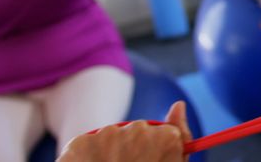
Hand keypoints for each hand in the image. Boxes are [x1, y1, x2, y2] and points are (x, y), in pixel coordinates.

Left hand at [57, 101, 191, 161]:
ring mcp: (107, 135)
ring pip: (107, 139)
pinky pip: (83, 147)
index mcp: (166, 137)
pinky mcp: (79, 143)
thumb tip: (179, 104)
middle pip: (132, 134)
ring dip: (106, 155)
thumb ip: (181, 135)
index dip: (152, 152)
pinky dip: (84, 160)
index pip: (158, 134)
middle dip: (129, 151)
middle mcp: (138, 129)